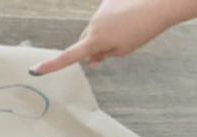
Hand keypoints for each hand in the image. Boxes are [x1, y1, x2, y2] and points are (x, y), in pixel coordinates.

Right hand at [32, 0, 196, 72]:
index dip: (52, 65)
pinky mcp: (108, 0)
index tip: (35, 70)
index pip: (69, 56)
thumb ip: (104, 56)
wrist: (161, 2)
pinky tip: (130, 17)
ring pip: (96, 27)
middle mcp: (93, 24)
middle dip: (93, 46)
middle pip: (85, 40)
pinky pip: (105, 14)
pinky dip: (114, 18)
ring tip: (129, 29)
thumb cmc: (144, 28)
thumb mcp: (124, 50)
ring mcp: (100, 11)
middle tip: (112, 50)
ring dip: (106, 31)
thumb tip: (92, 61)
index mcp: (96, 40)